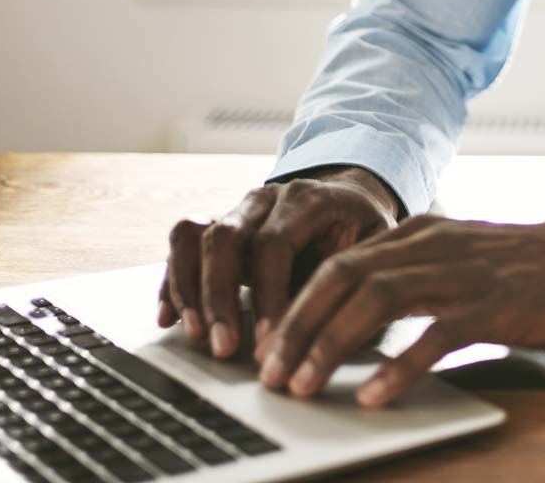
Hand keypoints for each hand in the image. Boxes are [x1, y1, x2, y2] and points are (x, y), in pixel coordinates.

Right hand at [158, 166, 401, 361]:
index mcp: (309, 199)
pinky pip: (182, 244)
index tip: (270, 341)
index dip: (268, 295)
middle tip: (225, 348)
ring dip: (189, 289)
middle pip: (226, 238)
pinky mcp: (218, 226)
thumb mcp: (376, 246)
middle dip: (220, 298)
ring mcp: (238, 210)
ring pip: (194, 237)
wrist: (348, 197)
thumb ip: (358, 282)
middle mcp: (266, 198)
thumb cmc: (362, 229)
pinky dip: (172, 281)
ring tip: (195, 336)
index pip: (274, 243)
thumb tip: (345, 336)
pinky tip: (169, 318)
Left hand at [263, 205, 544, 406]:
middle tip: (271, 374)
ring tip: (306, 386)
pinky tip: (377, 395)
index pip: (338, 264)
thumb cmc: (530, 267)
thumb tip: (354, 321)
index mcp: (419, 234)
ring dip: (332, 346)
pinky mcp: (494, 305)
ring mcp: (462, 273)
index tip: (268, 346)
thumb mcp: (460, 258)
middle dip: (297, 327)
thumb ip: (411, 278)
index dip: (295, 305)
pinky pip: (435, 334)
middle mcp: (432, 246)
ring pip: (377, 301)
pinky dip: (400, 365)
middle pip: (343, 278)